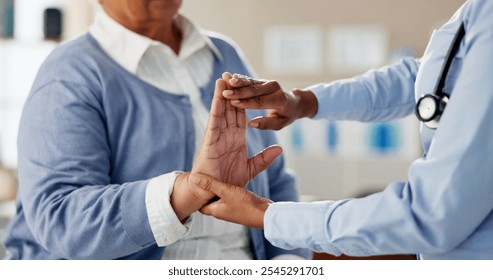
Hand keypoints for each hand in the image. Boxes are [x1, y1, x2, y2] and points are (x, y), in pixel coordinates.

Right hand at [192, 73, 282, 187]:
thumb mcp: (251, 168)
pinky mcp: (211, 139)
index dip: (244, 101)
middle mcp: (227, 133)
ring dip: (223, 93)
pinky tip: (219, 92)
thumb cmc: (229, 182)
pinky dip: (216, 105)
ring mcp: (218, 135)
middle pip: (230, 108)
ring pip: (221, 109)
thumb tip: (279, 149)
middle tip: (233, 74)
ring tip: (225, 76)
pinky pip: (215, 119)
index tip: (248, 88)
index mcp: (237, 138)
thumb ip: (264, 158)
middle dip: (232, 91)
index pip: (241, 115)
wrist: (214, 193)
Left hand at [192, 173, 270, 228]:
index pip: (200, 204)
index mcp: (215, 210)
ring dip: (219, 188)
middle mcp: (222, 211)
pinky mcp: (240, 206)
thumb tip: (194, 178)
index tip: (196, 182)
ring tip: (218, 175)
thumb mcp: (226, 191)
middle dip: (207, 190)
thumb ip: (210, 184)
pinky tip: (232, 181)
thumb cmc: (245, 205)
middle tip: (206, 176)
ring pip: (221, 197)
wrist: (265, 214)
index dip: (197, 194)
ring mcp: (231, 209)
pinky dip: (229, 189)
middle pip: (210, 200)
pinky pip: (230, 196)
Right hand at [222, 73, 318, 129]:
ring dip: (238, 82)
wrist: (295, 101)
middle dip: (239, 91)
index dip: (247, 102)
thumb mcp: (280, 123)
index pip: (260, 102)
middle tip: (225, 92)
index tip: (234, 102)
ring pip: (251, 82)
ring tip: (226, 81)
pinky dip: (239, 79)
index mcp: (279, 100)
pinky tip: (229, 78)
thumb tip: (251, 124)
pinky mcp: (262, 80)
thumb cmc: (286, 115)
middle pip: (254, 90)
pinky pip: (250, 80)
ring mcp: (268, 82)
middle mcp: (274, 88)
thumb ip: (267, 124)